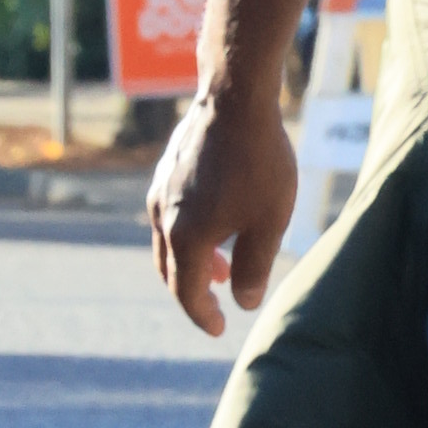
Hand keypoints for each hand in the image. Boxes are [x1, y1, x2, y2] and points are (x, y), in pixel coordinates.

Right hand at [148, 86, 298, 336]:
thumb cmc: (258, 162)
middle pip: (170, 270)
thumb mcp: (268, 223)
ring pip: (169, 241)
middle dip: (194, 291)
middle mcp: (163, 216)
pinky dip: (189, 233)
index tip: (221, 329)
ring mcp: (160, 190)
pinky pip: (171, 215)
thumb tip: (244, 301)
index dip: (204, 315)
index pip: (187, 292)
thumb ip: (255, 267)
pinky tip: (218, 223)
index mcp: (185, 237)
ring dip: (193, 261)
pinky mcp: (166, 170)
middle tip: (219, 303)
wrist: (234, 99)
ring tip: (224, 265)